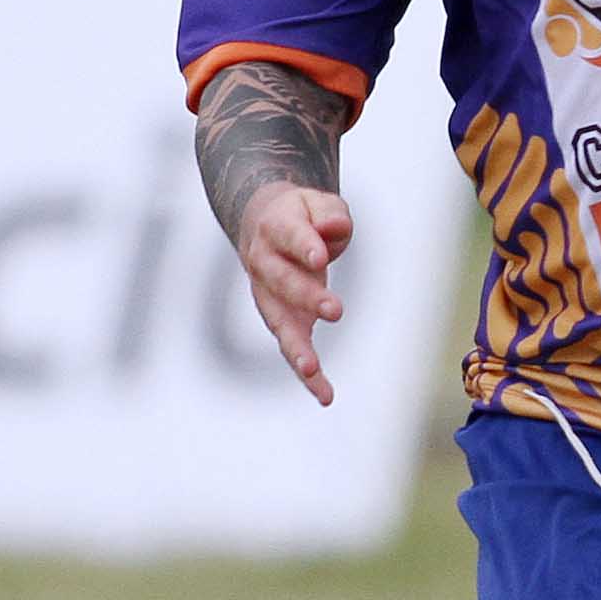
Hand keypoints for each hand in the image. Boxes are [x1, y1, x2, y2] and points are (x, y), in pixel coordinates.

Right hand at [235, 183, 354, 405]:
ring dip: (295, 346)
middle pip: (282, 281)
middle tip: (336, 310)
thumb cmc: (302, 215)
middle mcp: (264, 263)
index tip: (319, 257)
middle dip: (307, 296)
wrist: (265, 223)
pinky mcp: (282, 320)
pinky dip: (307, 374)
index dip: (304, 246)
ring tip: (312, 370)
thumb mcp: (319, 203)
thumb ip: (330, 215)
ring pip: (278, 322)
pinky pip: (292, 347)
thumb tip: (333, 231)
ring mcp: (268, 295)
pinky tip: (325, 395)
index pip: (290, 235)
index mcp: (276, 226)